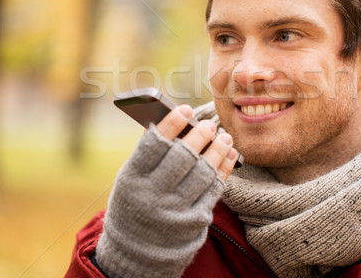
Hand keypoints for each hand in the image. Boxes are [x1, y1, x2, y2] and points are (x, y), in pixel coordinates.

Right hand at [95, 104, 237, 277]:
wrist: (136, 251)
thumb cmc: (135, 201)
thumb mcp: (131, 179)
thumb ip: (148, 154)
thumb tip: (174, 121)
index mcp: (132, 179)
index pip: (154, 144)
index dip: (171, 124)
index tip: (185, 109)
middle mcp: (152, 196)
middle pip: (182, 157)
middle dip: (199, 136)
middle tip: (209, 123)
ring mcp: (174, 211)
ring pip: (203, 172)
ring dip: (217, 151)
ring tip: (224, 137)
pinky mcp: (194, 222)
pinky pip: (214, 190)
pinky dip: (224, 168)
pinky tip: (229, 155)